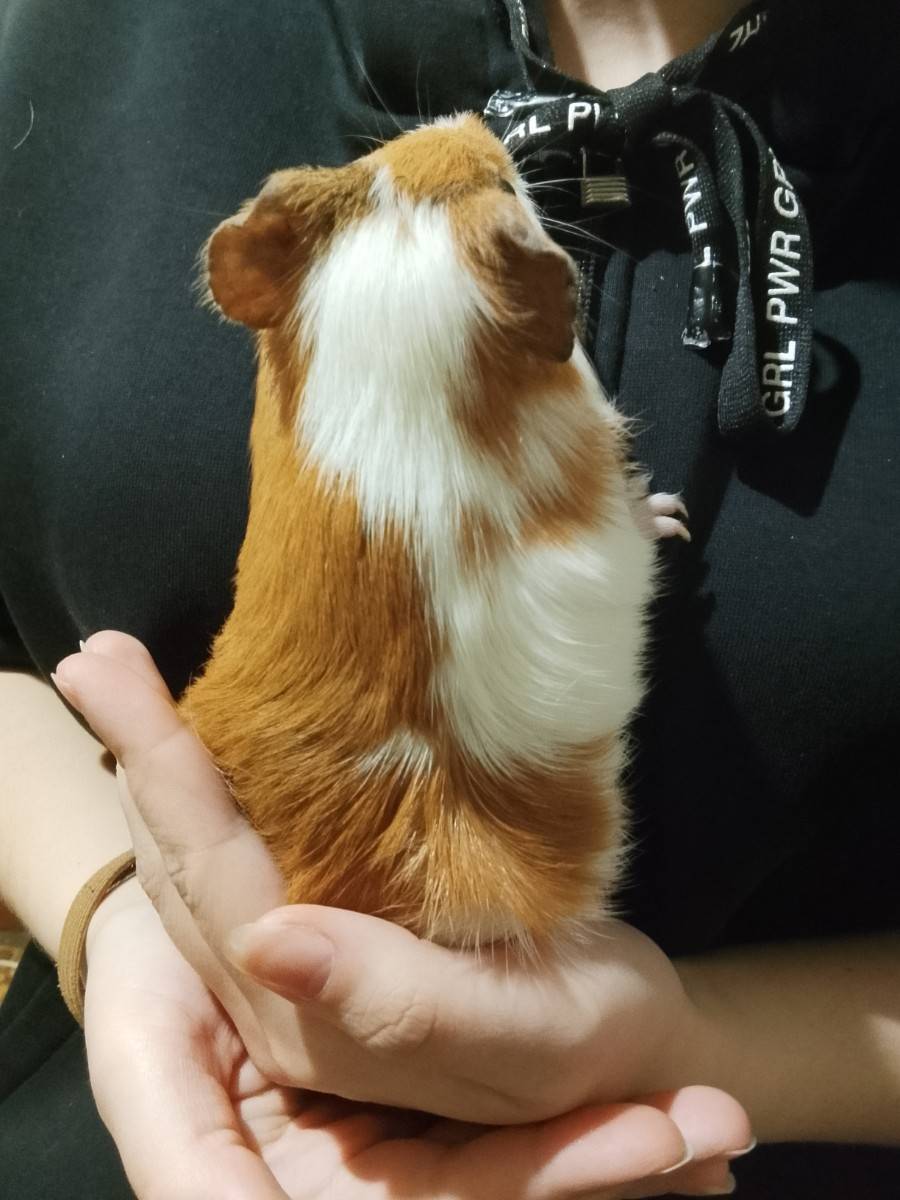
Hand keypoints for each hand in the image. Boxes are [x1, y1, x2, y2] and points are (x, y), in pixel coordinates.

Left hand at [56, 632, 753, 1187]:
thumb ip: (397, 1003)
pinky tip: (207, 744)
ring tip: (125, 683)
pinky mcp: (334, 938)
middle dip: (136, 754)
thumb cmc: (596, 1041)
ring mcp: (301, 970)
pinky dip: (213, 793)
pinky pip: (242, 861)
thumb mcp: (524, 1037)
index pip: (212, 878)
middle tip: (99, 658)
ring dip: (159, 770)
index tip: (108, 674)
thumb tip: (269, 945)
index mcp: (314, 1021)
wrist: (632, 1054)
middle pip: (181, 865)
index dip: (160, 771)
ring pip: (197, 864)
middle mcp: (284, 997)